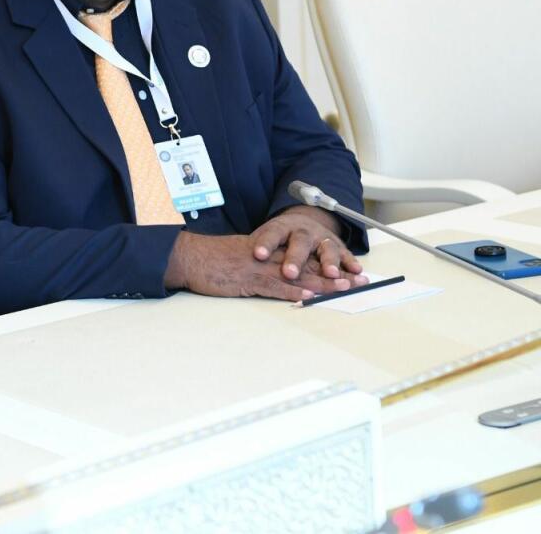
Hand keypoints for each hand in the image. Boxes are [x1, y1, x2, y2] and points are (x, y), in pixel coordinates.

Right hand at [165, 231, 358, 301]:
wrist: (187, 257)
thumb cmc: (209, 259)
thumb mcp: (238, 256)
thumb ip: (258, 262)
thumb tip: (273, 272)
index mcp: (267, 250)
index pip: (303, 256)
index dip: (327, 263)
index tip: (348, 270)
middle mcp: (267, 257)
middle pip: (307, 264)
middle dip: (334, 273)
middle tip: (359, 280)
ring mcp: (258, 268)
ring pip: (296, 275)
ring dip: (321, 282)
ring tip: (344, 288)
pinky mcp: (246, 281)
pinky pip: (274, 287)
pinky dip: (293, 293)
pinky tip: (309, 297)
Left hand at [251, 206, 365, 283]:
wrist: (303, 221)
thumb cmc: (279, 236)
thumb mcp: (264, 238)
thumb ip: (254, 249)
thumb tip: (230, 263)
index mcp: (281, 228)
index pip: (270, 235)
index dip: (264, 244)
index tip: (257, 254)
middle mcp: (302, 232)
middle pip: (299, 243)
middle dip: (295, 259)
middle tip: (289, 273)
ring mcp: (321, 238)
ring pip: (326, 248)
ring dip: (329, 262)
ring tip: (330, 274)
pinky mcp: (337, 246)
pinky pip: (346, 254)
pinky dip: (351, 263)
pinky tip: (356, 272)